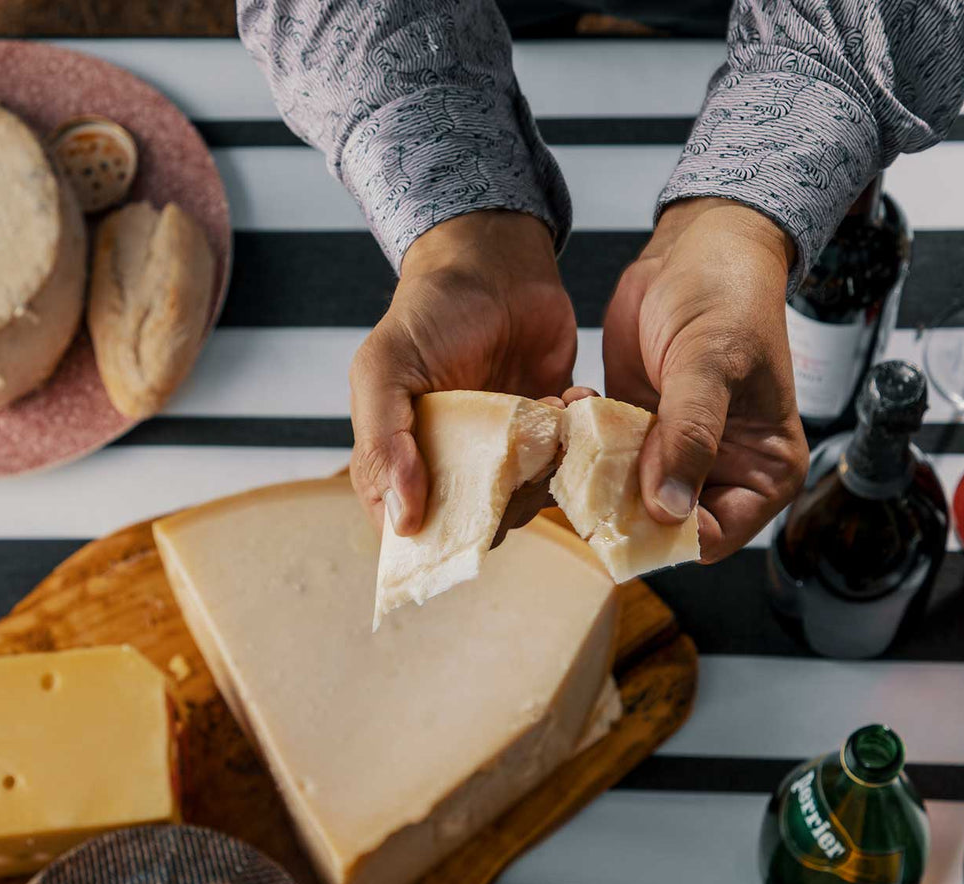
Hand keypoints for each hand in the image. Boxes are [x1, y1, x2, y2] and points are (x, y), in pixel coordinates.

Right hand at [350, 210, 580, 535]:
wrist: (495, 264)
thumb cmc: (428, 313)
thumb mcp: (383, 369)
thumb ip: (383, 444)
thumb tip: (402, 520)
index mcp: (401, 460)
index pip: (410, 529)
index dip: (432, 539)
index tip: (464, 519)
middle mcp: (453, 465)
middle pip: (478, 523)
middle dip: (505, 497)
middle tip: (515, 452)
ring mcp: (504, 452)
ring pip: (530, 498)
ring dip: (548, 464)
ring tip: (546, 409)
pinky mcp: (550, 433)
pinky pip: (571, 462)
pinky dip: (580, 437)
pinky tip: (571, 395)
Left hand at [603, 197, 809, 561]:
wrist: (696, 247)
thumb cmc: (727, 295)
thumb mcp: (709, 365)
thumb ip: (689, 437)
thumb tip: (668, 510)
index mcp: (763, 472)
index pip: (710, 539)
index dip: (664, 533)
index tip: (621, 505)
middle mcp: (719, 473)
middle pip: (660, 526)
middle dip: (617, 502)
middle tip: (584, 465)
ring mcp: (673, 455)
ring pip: (622, 496)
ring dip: (591, 469)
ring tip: (579, 422)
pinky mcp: (635, 432)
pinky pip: (600, 460)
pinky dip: (580, 440)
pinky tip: (576, 400)